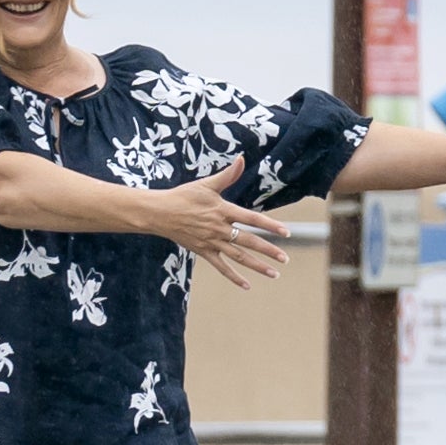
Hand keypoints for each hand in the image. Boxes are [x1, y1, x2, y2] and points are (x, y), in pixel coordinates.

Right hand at [144, 157, 289, 289]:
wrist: (159, 212)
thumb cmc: (183, 196)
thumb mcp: (206, 184)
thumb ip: (228, 175)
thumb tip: (242, 158)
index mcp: (223, 210)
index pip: (252, 219)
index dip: (270, 225)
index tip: (286, 232)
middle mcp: (219, 228)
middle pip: (248, 240)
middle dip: (268, 250)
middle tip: (284, 259)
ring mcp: (211, 241)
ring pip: (238, 256)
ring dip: (257, 266)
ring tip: (274, 274)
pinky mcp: (203, 251)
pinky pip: (221, 267)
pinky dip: (234, 277)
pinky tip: (247, 286)